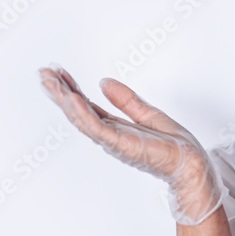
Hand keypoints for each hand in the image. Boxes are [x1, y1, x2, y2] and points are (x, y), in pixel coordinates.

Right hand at [37, 64, 226, 224]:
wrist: (191, 163)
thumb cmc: (174, 146)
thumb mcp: (147, 113)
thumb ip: (125, 99)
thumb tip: (103, 81)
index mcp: (114, 127)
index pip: (86, 105)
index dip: (70, 87)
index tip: (56, 71)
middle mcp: (109, 134)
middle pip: (78, 110)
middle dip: (59, 92)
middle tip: (42, 73)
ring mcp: (113, 141)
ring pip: (81, 118)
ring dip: (64, 100)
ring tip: (50, 82)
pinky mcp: (121, 145)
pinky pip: (97, 128)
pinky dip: (82, 113)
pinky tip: (72, 98)